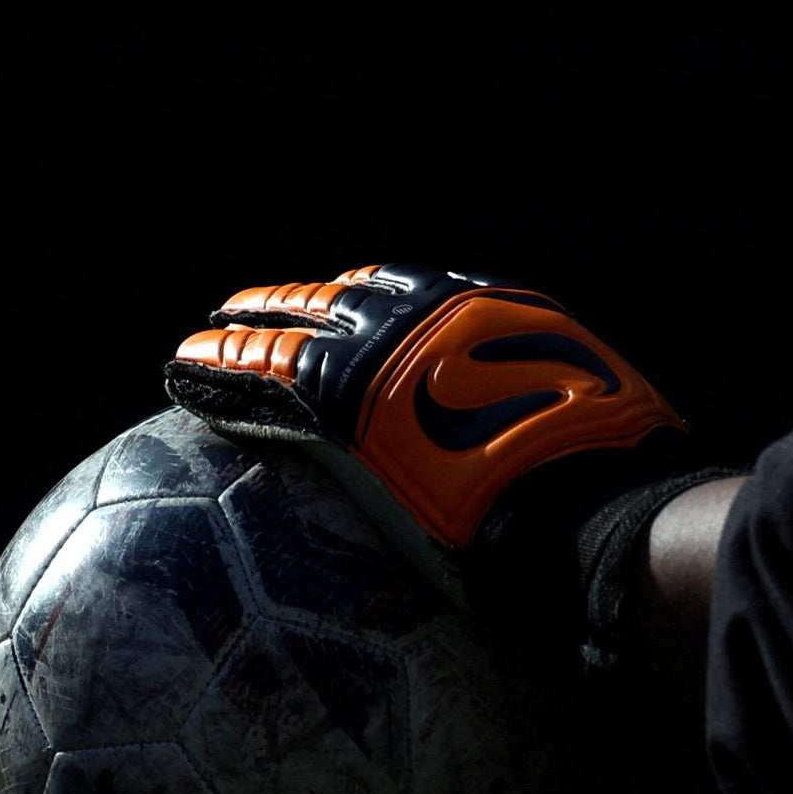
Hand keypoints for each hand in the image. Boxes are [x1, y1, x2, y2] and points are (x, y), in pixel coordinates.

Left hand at [161, 265, 687, 564]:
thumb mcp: (585, 418)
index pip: (415, 292)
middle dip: (297, 298)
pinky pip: (263, 366)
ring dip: (246, 323)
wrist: (589, 501)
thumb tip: (557, 463)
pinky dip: (220, 363)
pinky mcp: (345, 393)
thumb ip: (544, 414)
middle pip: (348, 293)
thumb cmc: (605, 485)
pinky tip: (186, 366)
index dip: (369, 297)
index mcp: (498, 312)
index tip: (342, 303)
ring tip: (206, 335)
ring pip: (295, 319)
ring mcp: (392, 347)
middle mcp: (440, 313)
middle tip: (254, 306)